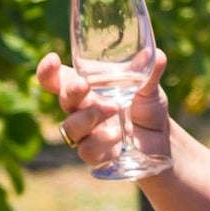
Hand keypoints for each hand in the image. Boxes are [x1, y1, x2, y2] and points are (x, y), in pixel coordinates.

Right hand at [34, 45, 170, 175]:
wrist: (161, 141)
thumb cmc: (147, 108)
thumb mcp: (150, 88)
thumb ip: (149, 73)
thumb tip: (156, 54)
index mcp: (87, 88)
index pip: (57, 79)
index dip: (48, 71)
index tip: (53, 59)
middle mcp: (82, 110)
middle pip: (63, 100)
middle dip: (70, 91)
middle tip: (83, 85)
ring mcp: (87, 135)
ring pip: (71, 127)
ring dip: (88, 116)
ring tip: (113, 108)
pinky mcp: (97, 156)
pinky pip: (88, 151)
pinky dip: (100, 141)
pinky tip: (117, 135)